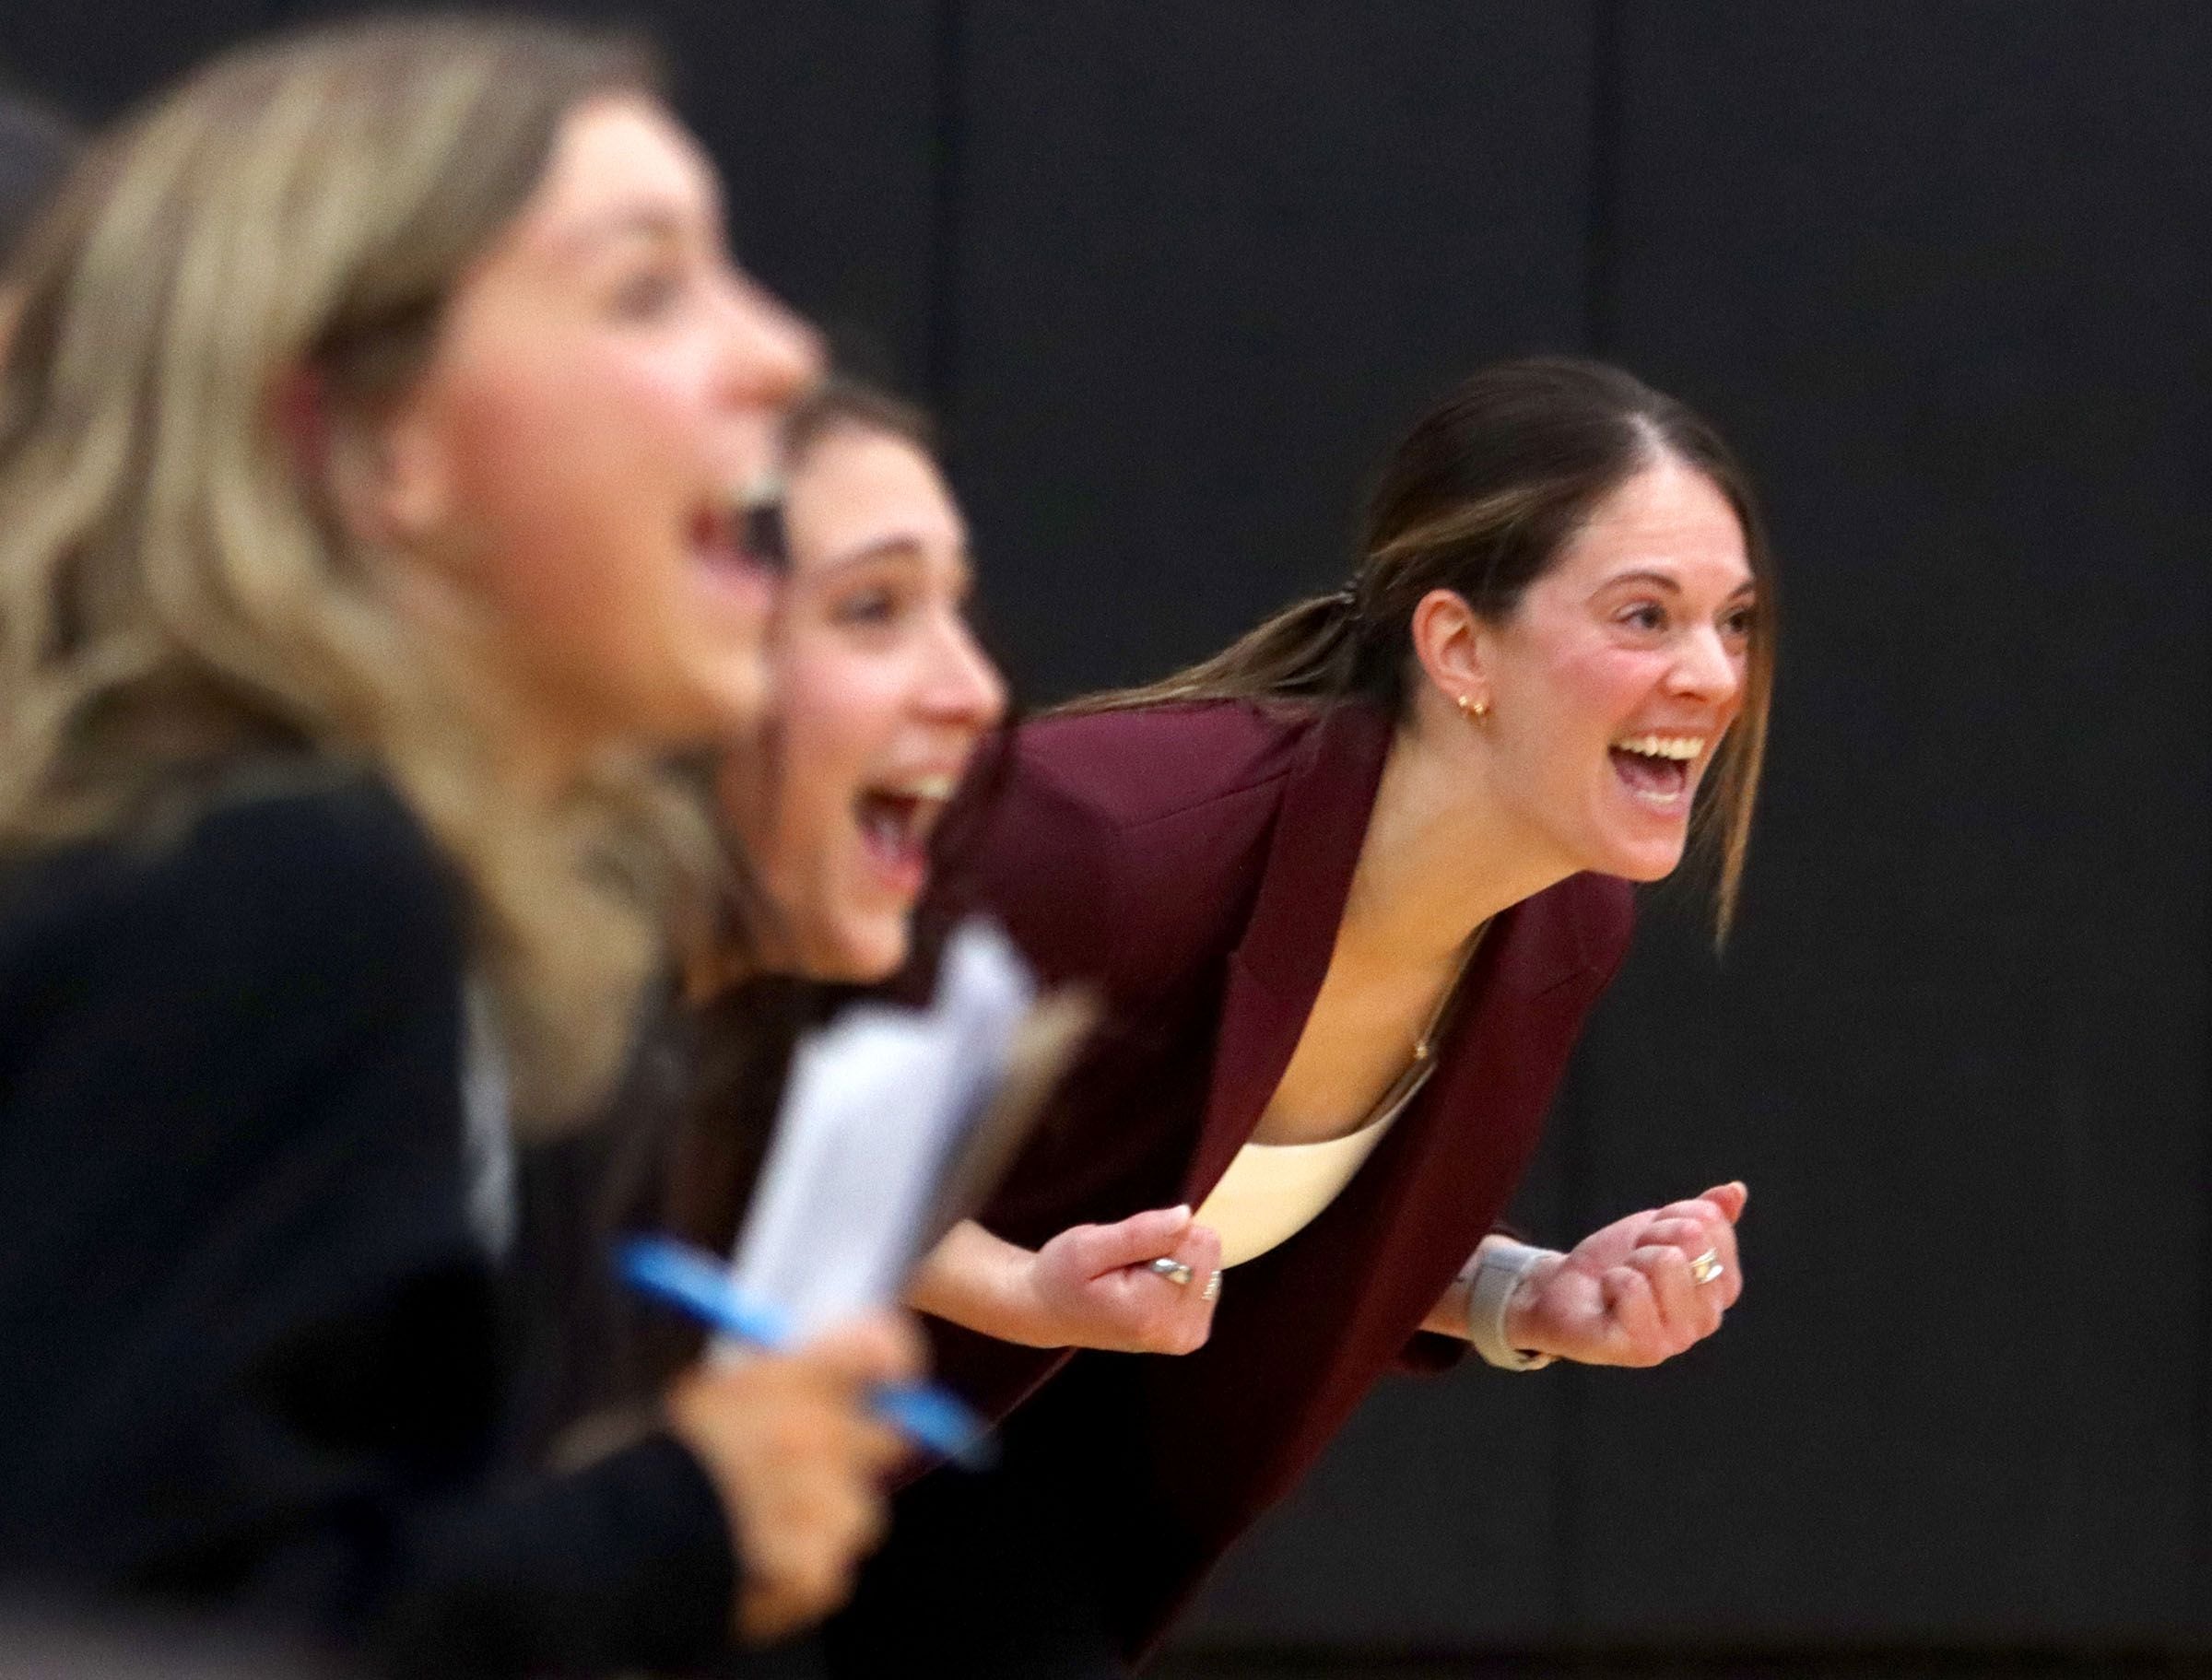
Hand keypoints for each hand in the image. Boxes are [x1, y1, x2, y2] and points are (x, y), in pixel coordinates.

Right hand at [666, 1312, 918, 1643]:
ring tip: (761, 1531)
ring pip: (862, 1511)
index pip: (882, 1349)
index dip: (890, 1361)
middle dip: (861, 1448)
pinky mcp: (816, 1575)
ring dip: (827, 1519)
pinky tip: (749, 1571)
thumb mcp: (700, 1398)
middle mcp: (816, 1438)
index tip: (891, 1375)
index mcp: (786, 1381)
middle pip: (891, 1436)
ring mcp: (820, 1510)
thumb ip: (771, 1385)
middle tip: (825, 1463)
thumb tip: (824, 1376)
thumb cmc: (633, 1470)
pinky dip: (800, 1574)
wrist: (594, 1557)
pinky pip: (831, 1568)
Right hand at [1025, 1204, 1221, 1353]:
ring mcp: (1190, 1334)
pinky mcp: (1193, 1332)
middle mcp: (1181, 1330)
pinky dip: (1180, 1273)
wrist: (1051, 1313)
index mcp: (1154, 1312)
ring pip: (1209, 1263)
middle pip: (1207, 1253)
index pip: (1196, 1243)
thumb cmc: (1061, 1277)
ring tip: (1135, 1274)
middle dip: (1170, 1246)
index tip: (1128, 1250)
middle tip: (1130, 1262)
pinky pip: (1207, 1278)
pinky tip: (1149, 1284)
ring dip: (1174, 1259)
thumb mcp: (1086, 1247)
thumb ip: (1139, 1234)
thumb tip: (1186, 1216)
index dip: (1162, 1233)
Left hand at [1505, 1181, 1746, 1367]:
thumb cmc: (1618, 1262)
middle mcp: (1707, 1319)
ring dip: (1631, 1260)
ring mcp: (1677, 1339)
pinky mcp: (1643, 1349)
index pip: (1712, 1224)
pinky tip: (1609, 1299)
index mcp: (1720, 1288)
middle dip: (1651, 1235)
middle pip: (1691, 1238)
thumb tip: (1737, 1190)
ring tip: (1622, 1280)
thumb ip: (1704, 1214)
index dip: (1671, 1215)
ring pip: (1664, 1260)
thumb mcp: (1660, 1228)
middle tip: (1634, 1260)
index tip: (1652, 1236)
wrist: (1563, 1292)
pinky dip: (1612, 1281)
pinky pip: (1632, 1286)